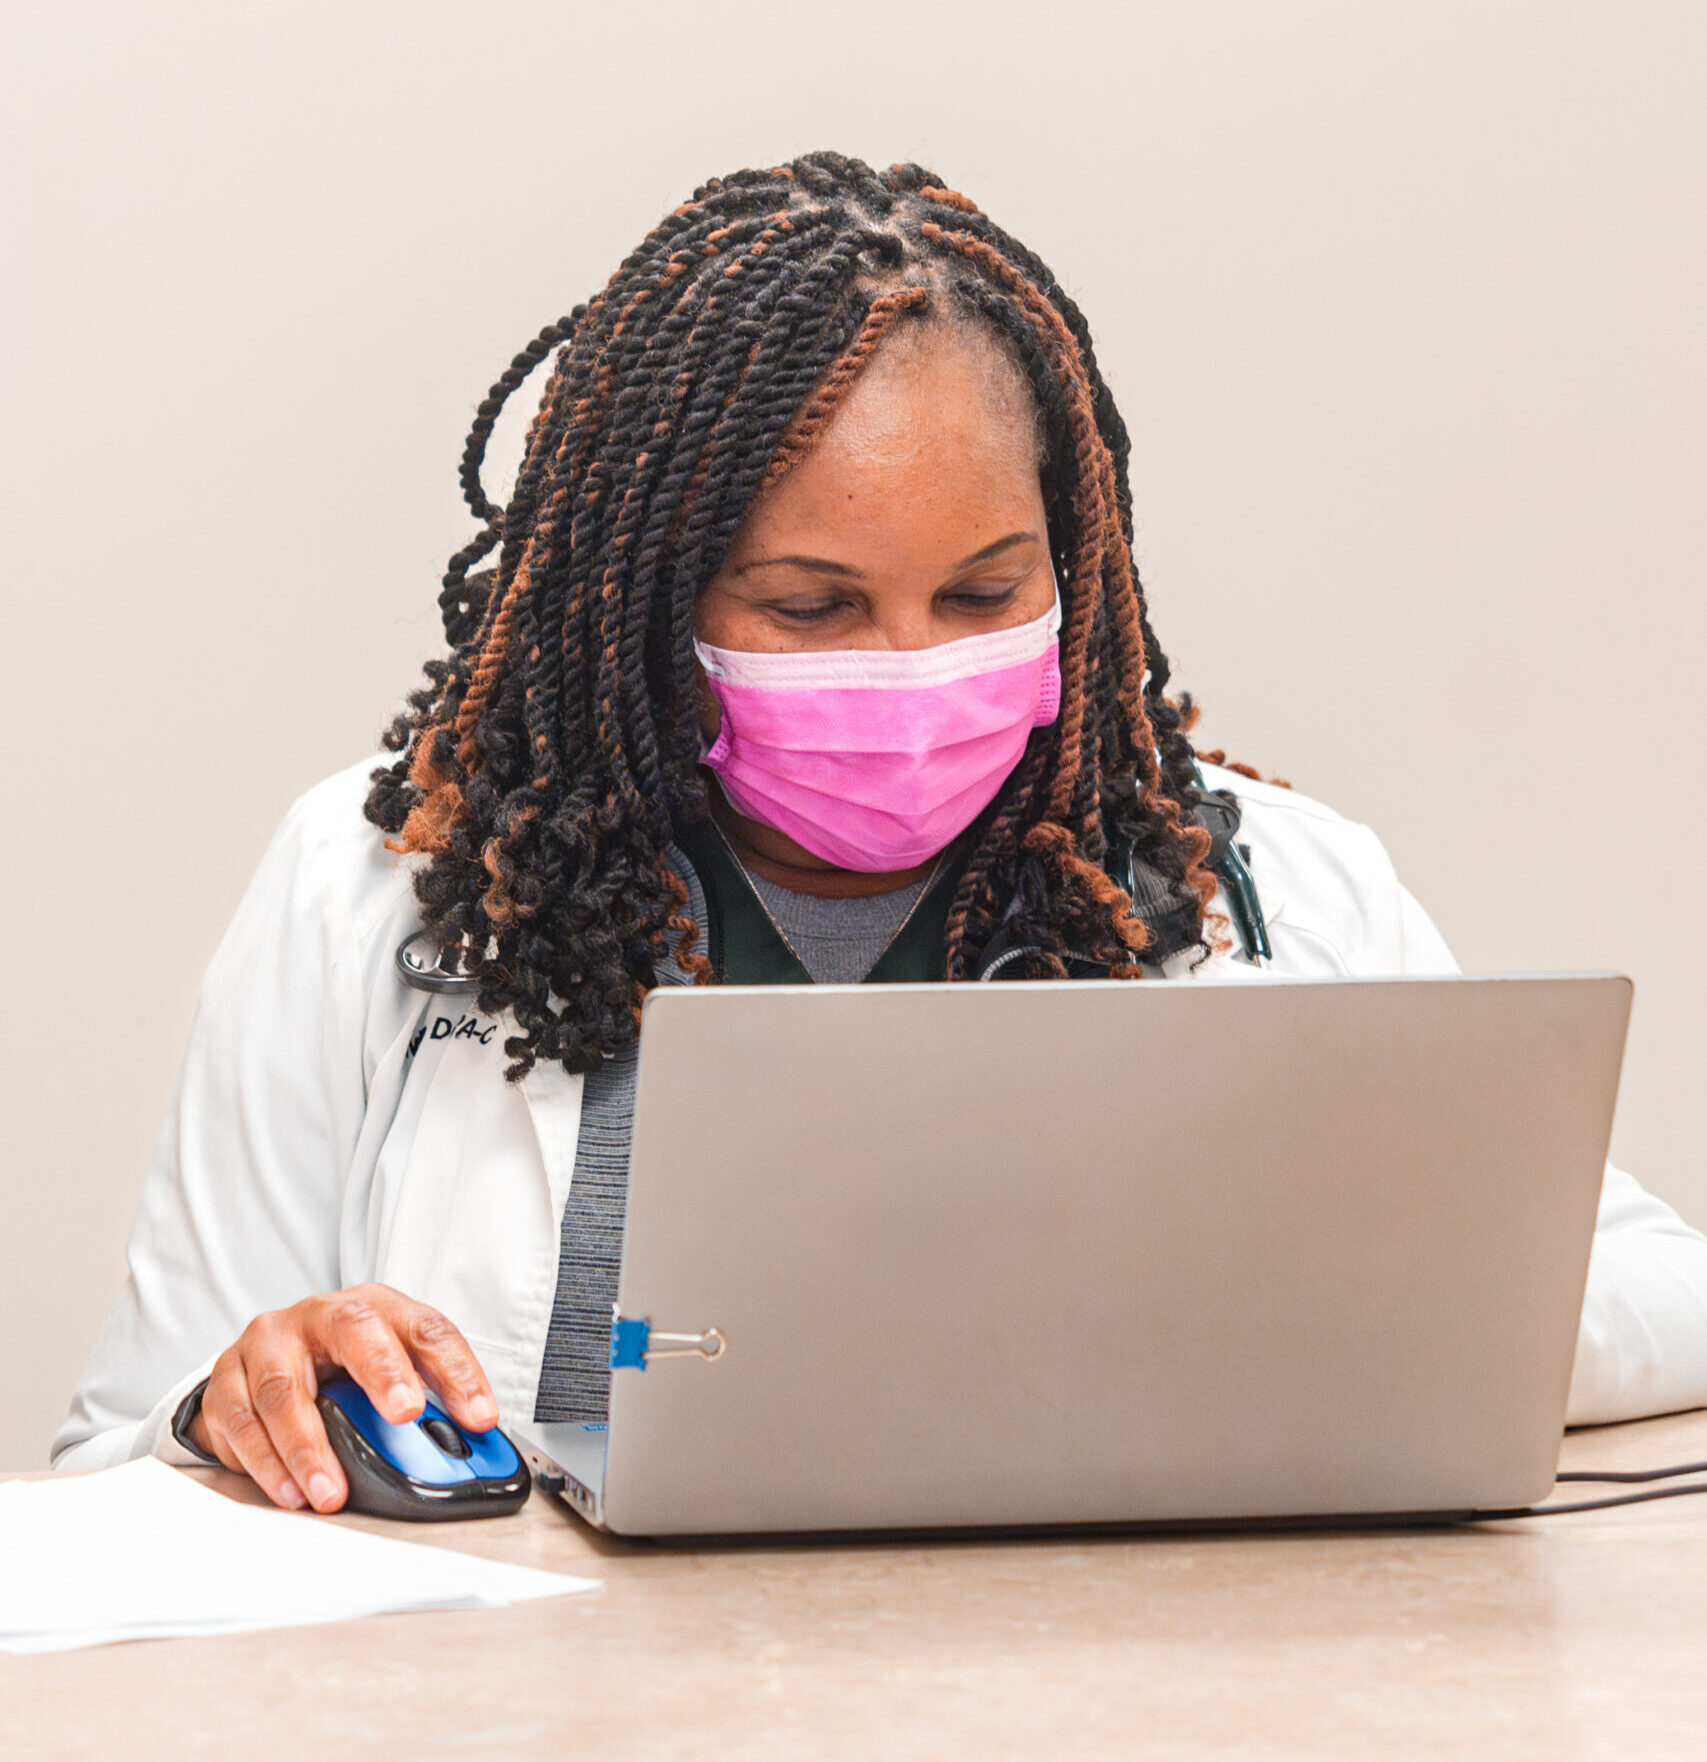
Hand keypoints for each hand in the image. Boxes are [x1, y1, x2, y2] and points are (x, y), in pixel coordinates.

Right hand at [188, 1283, 497, 1512]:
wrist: (265, 1357)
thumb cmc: (339, 1365)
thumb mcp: (388, 1368)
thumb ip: (427, 1399)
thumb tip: (469, 1444)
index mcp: (374, 1307)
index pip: (427, 1329)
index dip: (457, 1371)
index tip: (479, 1415)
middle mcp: (320, 1314)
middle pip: (356, 1330)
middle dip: (384, 1371)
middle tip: (406, 1414)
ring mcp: (268, 1342)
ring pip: (285, 1389)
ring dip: (310, 1447)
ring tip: (331, 1491)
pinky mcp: (226, 1378)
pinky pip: (240, 1422)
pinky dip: (265, 1464)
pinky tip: (289, 1491)